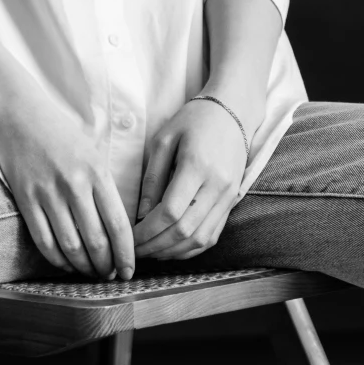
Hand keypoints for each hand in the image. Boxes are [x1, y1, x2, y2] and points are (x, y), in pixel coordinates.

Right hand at [0, 88, 135, 280]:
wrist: (18, 114)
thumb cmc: (60, 133)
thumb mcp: (93, 152)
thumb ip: (105, 186)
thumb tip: (118, 226)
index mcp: (97, 173)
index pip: (119, 224)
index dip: (127, 254)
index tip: (130, 270)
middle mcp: (75, 185)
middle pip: (97, 241)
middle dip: (106, 266)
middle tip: (111, 275)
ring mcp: (48, 194)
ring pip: (71, 246)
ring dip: (83, 267)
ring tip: (91, 273)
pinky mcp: (25, 199)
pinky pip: (43, 240)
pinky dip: (57, 259)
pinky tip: (66, 264)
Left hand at [132, 97, 247, 260]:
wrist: (233, 112)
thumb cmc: (194, 120)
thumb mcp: (164, 139)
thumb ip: (152, 177)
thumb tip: (142, 215)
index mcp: (197, 167)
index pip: (171, 212)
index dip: (148, 232)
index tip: (130, 237)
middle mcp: (217, 186)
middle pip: (184, 231)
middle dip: (156, 246)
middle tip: (135, 251)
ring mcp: (228, 196)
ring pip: (200, 238)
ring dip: (173, 252)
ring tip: (151, 252)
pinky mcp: (232, 202)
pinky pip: (212, 235)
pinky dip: (191, 248)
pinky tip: (172, 249)